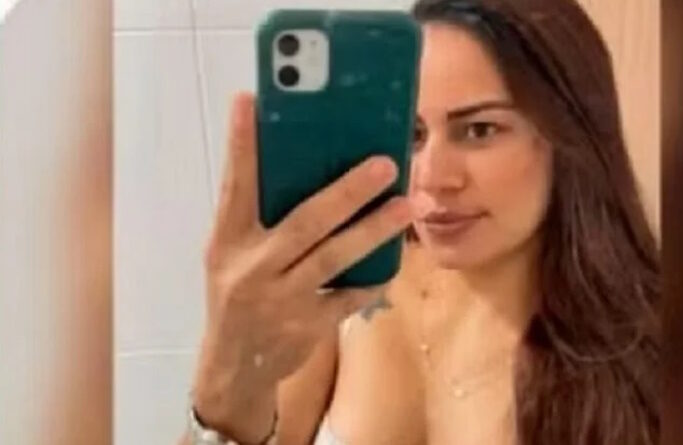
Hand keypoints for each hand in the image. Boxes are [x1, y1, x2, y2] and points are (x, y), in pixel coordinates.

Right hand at [191, 92, 415, 441]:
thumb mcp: (229, 256)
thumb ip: (255, 218)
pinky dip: (372, 279)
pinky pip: (349, 297)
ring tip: (406, 205)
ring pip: (333, 258)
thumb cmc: (235, 296)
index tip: (250, 103)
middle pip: (304, 222)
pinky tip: (393, 261)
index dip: (242, 146)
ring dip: (373, 230)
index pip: (235, 187)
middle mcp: (253, 268)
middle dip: (346, 192)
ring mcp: (281, 300)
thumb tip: (297, 168)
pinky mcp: (308, 327)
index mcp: (228, 242)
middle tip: (385, 163)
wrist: (234, 368)